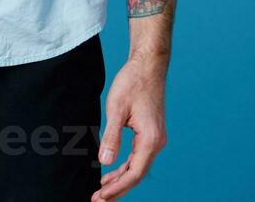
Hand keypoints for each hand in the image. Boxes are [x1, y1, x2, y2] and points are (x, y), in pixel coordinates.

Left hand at [93, 53, 169, 200]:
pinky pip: (138, 157)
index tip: (101, 197)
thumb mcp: (116, 109)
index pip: (134, 173)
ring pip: (138, 167)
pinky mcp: (150, 134)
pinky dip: (125, 167)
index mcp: (150, 139)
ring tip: (102, 191)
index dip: (117, 187)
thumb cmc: (132, 84)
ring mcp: (155, 139)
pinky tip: (111, 172)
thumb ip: (112, 137)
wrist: (148, 66)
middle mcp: (156, 143)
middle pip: (137, 174)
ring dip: (121, 180)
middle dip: (118, 189)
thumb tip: (105, 162)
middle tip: (98, 200)